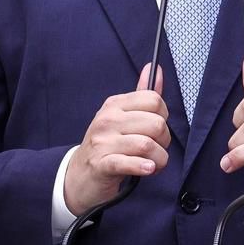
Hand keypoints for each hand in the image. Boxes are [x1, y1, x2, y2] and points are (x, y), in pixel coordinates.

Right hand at [64, 63, 170, 214]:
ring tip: (153, 164)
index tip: (156, 130)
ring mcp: (103, 142)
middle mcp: (107, 119)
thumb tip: (155, 68)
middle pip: (156, 123)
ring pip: (147, 145)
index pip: (154, 100)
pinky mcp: (102, 165)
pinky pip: (129, 162)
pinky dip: (143, 167)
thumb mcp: (121, 117)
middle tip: (155, 150)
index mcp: (115, 104)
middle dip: (164, 141)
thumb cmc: (106, 144)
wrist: (79, 175)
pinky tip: (147, 169)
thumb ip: (142, 96)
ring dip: (158, 159)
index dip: (163, 117)